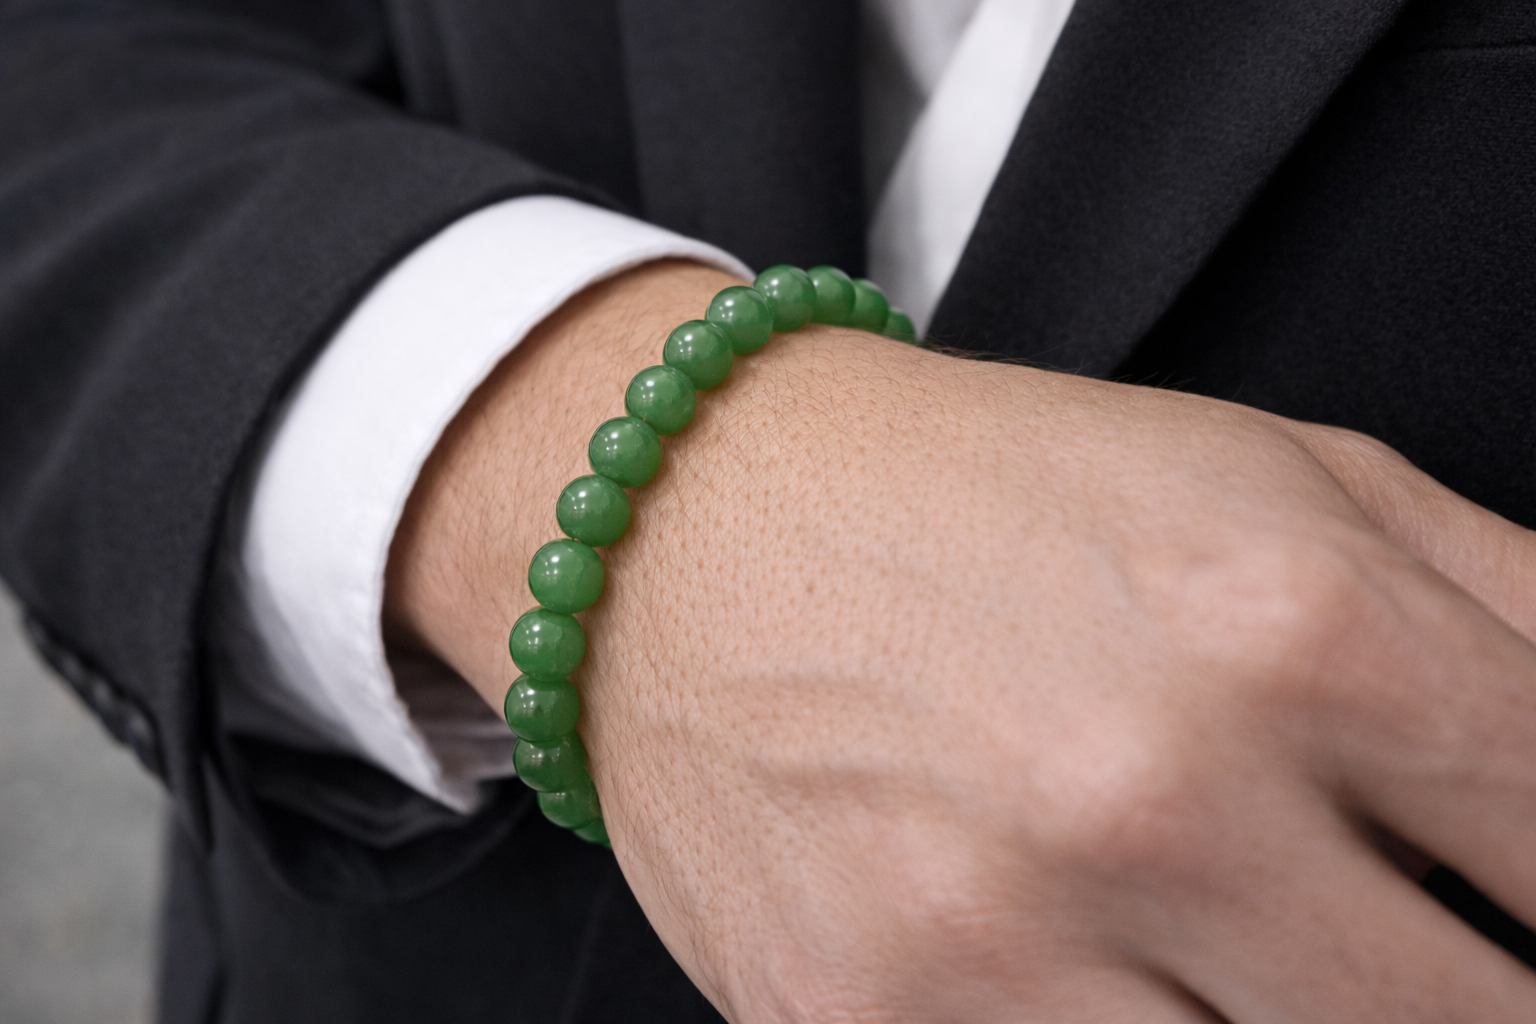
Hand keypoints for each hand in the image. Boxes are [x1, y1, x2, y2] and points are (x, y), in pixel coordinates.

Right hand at [387, 261, 1535, 1021]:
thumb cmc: (989, 494)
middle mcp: (1153, 792)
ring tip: (1265, 960)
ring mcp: (997, 939)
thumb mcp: (1278, 475)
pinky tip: (1139, 982)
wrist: (695, 519)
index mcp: (1294, 624)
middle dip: (1466, 993)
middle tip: (1410, 950)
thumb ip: (1515, 611)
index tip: (1517, 899)